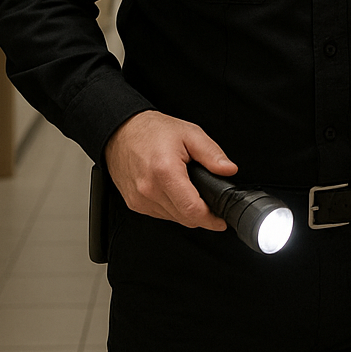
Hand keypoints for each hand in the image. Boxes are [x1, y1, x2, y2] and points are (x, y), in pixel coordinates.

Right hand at [103, 111, 237, 229]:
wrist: (121, 131)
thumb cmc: (152, 131)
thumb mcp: (190, 133)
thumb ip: (212, 154)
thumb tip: (228, 170)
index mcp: (165, 172)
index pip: (192, 210)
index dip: (211, 220)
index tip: (221, 221)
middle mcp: (149, 190)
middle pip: (185, 218)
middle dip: (202, 214)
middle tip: (210, 202)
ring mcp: (140, 199)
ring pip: (173, 218)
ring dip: (186, 211)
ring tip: (189, 189)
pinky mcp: (134, 204)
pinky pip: (161, 214)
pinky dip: (172, 208)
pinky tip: (174, 191)